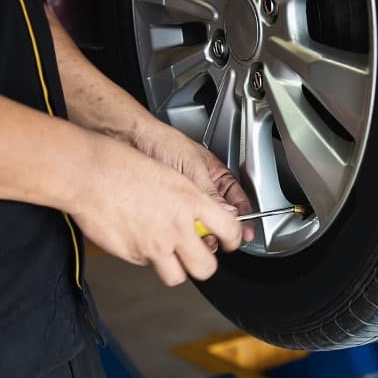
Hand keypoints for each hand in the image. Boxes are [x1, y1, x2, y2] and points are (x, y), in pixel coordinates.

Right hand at [70, 136, 242, 285]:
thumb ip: (193, 199)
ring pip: (176, 276)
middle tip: (200, 256)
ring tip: (169, 252)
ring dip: (176, 268)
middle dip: (206, 266)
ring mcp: (153, 245)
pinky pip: (146, 265)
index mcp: (190, 202)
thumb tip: (208, 214)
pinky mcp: (131, 255)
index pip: (229, 229)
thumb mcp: (171, 175)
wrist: (87, 174)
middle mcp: (175, 227)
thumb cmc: (123, 166)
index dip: (235, 240)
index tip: (232, 241)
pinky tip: (138, 236)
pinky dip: (147, 256)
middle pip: (206, 268)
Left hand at [132, 121, 255, 246]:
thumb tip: (227, 214)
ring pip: (202, 223)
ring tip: (199, 236)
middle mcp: (204, 189)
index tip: (245, 234)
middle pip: (221, 217)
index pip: (238, 201)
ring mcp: (186, 200)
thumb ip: (210, 193)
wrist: (132, 139)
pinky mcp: (169, 208)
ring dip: (201, 232)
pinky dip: (184, 230)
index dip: (243, 217)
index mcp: (217, 175)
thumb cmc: (164, 142)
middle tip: (217, 237)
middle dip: (220, 229)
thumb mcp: (193, 168)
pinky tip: (182, 231)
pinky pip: (182, 223)